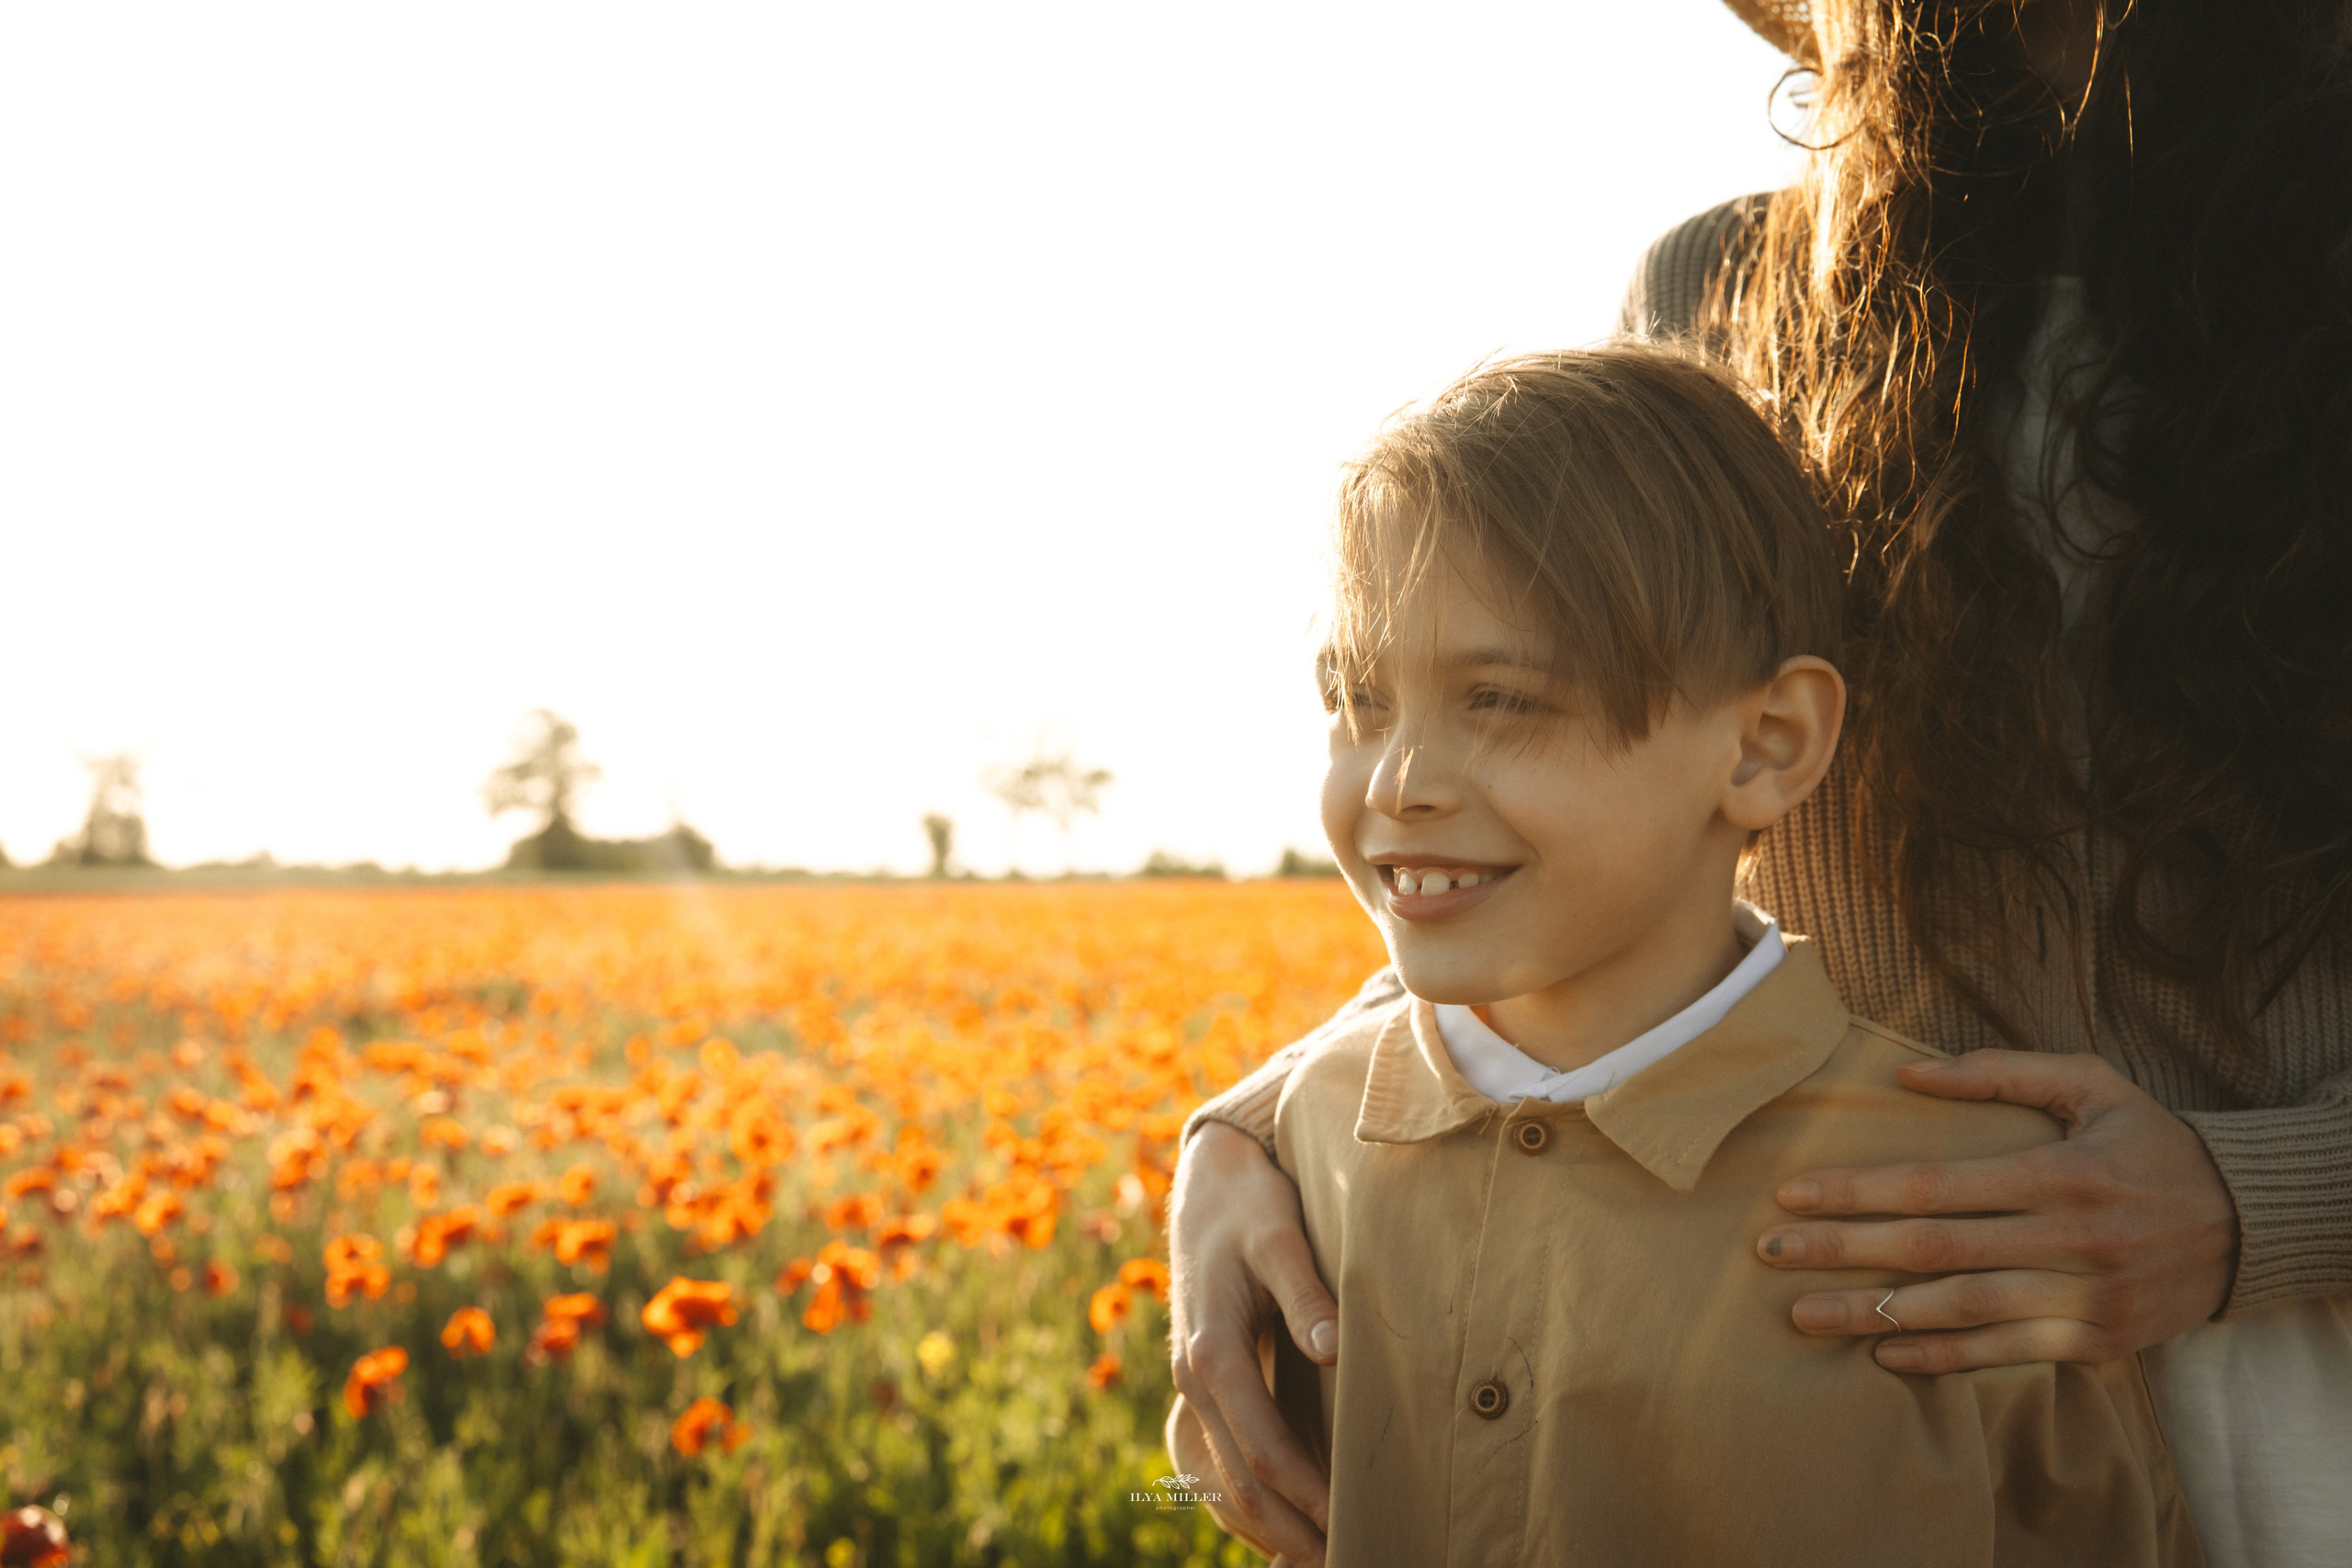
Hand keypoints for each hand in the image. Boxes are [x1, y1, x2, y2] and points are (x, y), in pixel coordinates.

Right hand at [1168, 1123, 1335, 1567]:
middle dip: (1291, 1532)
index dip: (1308, 1495)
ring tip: (1318, 1559)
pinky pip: (1221, 1460)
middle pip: (1240, 1483)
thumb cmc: (1250, 1205)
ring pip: (1223, 1482)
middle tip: (1348, 1561)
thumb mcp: (1280, 1236)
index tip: (1353, 1525)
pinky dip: (1249, 1503)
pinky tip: (1285, 1524)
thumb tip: (1335, 1348)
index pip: (1263, 1449)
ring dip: (1268, 1528)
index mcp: (1212, 1352)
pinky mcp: (1204, 1381)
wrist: (1207, 1179)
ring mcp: (1193, 1384)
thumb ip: (1306, 1294)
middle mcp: (1195, 1378)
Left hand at [1754, 1050, 2238, 1372]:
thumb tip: (1909, 1074)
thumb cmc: (2152, 1143)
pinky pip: (2005, 1354)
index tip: (1791, 1194)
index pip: (1936, 1186)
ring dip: (1875, 1314)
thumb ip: (2002, 1071)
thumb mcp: (2092, 1084)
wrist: (2249, 1224)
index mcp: (2059, 1174)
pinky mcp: (2096, 1341)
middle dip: (1843, 1252)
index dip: (1858, 1192)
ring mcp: (2083, 1298)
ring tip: (1804, 1313)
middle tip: (1769, 1254)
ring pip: (1960, 1311)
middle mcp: (2068, 1241)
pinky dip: (1942, 1357)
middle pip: (1933, 1250)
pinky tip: (1883, 1352)